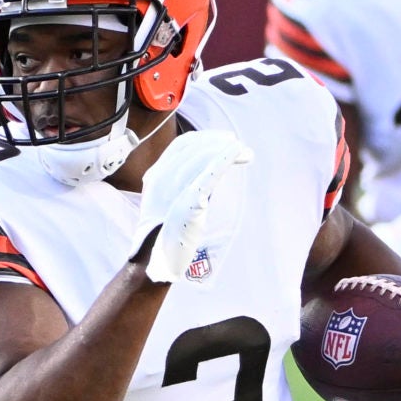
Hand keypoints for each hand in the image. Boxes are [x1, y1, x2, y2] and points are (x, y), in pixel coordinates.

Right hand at [135, 130, 251, 284]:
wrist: (155, 261)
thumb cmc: (164, 236)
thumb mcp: (167, 205)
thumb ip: (182, 189)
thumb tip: (206, 177)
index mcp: (155, 177)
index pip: (181, 146)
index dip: (204, 139)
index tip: (223, 139)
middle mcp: (162, 179)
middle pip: (193, 148)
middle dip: (218, 142)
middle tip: (239, 146)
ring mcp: (173, 190)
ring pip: (202, 158)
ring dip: (226, 150)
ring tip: (245, 152)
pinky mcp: (189, 202)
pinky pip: (209, 174)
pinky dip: (225, 159)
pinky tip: (238, 153)